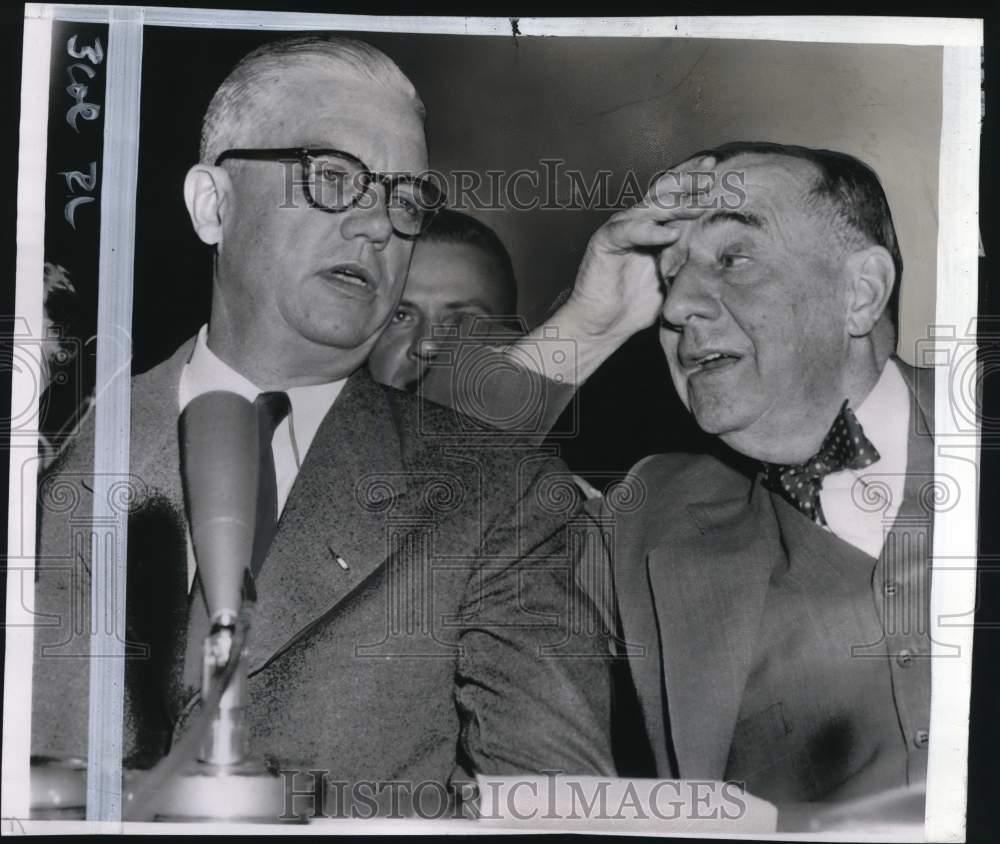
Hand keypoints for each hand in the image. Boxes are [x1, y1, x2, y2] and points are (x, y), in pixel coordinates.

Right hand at [559, 154, 715, 343]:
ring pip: (648, 207)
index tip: (722, 170)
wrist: (603, 325)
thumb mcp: (674, 280)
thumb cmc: (636, 305)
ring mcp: (619, 230)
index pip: (675, 195)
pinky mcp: (604, 243)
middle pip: (663, 191)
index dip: (696, 181)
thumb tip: (727, 259)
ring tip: (699, 205)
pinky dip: (649, 231)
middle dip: (688, 179)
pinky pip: (627, 231)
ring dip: (675, 204)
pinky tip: (671, 234)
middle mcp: (636, 222)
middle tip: (711, 168)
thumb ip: (692, 262)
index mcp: (653, 226)